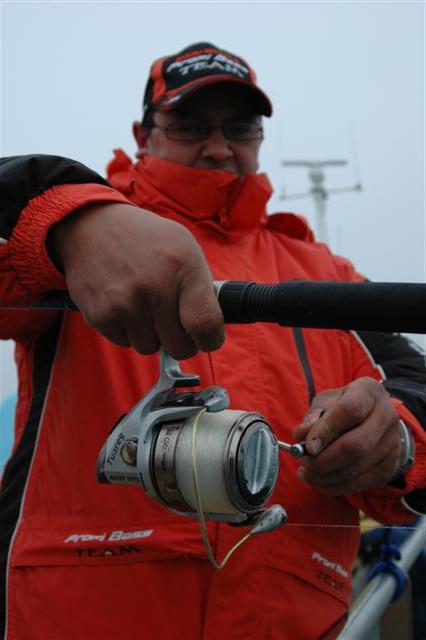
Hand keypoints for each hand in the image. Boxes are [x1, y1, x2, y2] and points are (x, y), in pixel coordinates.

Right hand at [48, 202, 224, 358]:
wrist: (93, 227)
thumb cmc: (147, 240)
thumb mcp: (185, 248)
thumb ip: (203, 288)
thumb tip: (214, 327)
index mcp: (184, 269)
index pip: (206, 326)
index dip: (211, 340)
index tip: (208, 338)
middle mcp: (155, 288)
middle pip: (180, 347)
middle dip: (181, 340)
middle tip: (174, 322)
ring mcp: (126, 304)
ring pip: (150, 348)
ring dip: (151, 334)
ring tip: (143, 304)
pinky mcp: (101, 315)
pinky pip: (125, 343)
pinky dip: (127, 330)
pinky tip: (124, 304)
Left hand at [292, 377, 401, 494]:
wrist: (372, 421)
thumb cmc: (343, 408)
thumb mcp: (326, 402)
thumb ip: (313, 417)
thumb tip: (302, 436)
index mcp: (369, 392)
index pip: (349, 411)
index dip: (326, 430)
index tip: (307, 446)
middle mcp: (386, 416)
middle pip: (355, 445)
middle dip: (323, 460)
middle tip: (304, 462)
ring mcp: (392, 444)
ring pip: (355, 468)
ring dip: (324, 475)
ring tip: (306, 472)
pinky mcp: (389, 467)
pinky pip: (358, 484)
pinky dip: (334, 486)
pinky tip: (319, 480)